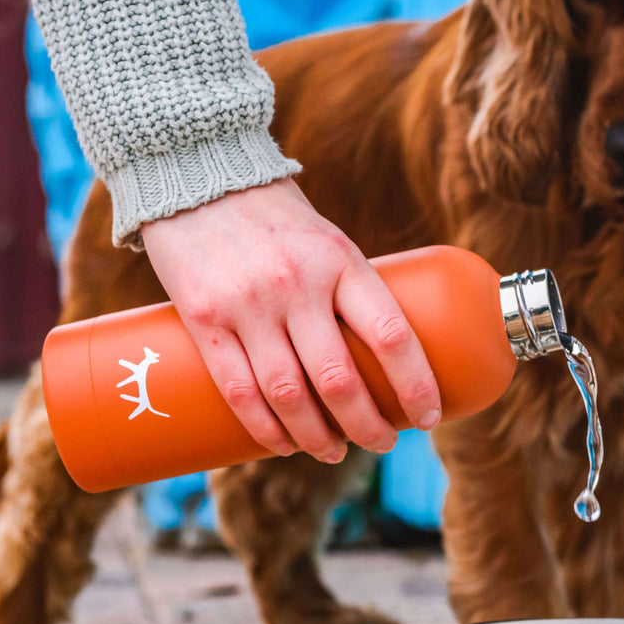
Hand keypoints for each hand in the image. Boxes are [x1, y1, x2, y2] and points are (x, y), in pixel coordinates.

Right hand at [142, 179, 440, 461]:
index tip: (428, 417)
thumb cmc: (276, 215)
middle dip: (366, 425)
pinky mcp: (204, 319)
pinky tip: (283, 446)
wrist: (195, 171)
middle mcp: (296, 285)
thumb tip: (383, 360)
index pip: (390, 336)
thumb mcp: (329, 241)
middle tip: (381, 443)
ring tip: (334, 452)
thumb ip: (349, 292)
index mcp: (341, 262)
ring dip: (317, 437)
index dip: (415, 385)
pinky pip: (239, 390)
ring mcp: (247, 305)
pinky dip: (265, 429)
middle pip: (340, 380)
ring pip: (289, 395)